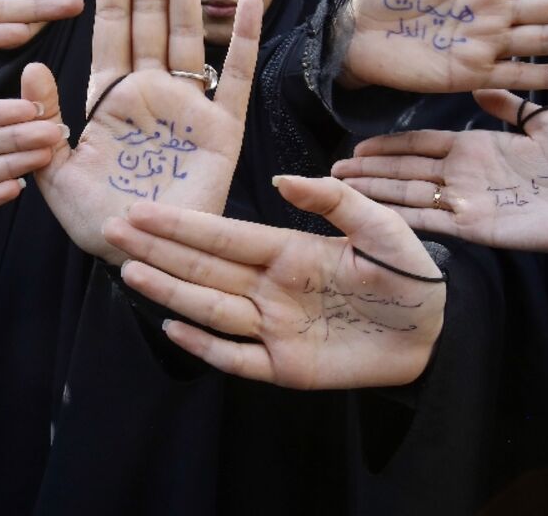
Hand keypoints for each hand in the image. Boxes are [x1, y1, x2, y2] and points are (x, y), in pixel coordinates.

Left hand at [20, 0, 261, 263]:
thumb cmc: (96, 224)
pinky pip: (237, 79)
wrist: (143, 259)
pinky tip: (248, 0)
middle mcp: (151, 91)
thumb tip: (31, 65)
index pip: (112, 21)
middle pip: (151, 14)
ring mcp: (189, 107)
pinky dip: (245, 40)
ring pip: (190, 34)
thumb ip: (43, 120)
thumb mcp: (54, 174)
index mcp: (109, 96)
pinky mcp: (223, 132)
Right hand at [103, 176, 445, 389]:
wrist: (436, 332)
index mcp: (287, 251)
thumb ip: (336, 201)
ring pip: (210, 307)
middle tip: (111, 232)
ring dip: (170, 289)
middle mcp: (270, 287)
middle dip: (157, 250)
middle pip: (203, 267)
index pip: (223, 236)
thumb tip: (282, 180)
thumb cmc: (410, 275)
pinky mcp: (285, 367)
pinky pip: (237, 357)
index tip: (141, 209)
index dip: (181, 224)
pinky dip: (205, 345)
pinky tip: (173, 325)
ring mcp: (273, 328)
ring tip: (128, 271)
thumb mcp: (383, 228)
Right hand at [331, 89, 547, 275]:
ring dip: (375, 192)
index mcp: (476, 149)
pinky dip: (400, 217)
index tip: (358, 143)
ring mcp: (467, 203)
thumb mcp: (547, 123)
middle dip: (370, 170)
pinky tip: (373, 213)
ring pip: (409, 195)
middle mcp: (464, 177)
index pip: (422, 145)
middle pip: (406, 171)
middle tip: (334, 168)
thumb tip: (483, 87)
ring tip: (340, 188)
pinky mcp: (475, 227)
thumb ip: (512, 106)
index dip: (390, 145)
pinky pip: (431, 221)